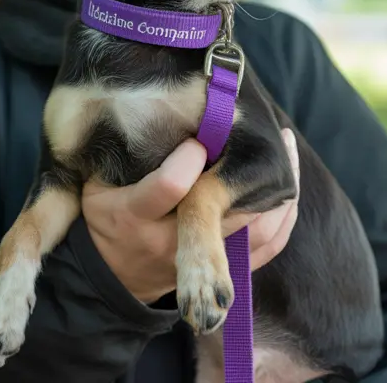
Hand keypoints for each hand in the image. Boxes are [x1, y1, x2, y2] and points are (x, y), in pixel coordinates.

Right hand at [81, 128, 301, 303]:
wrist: (114, 279)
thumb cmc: (106, 219)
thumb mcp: (96, 187)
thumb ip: (122, 157)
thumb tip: (153, 108)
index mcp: (135, 215)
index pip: (170, 188)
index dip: (189, 159)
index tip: (198, 137)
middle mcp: (171, 241)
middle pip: (224, 211)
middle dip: (248, 170)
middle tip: (269, 132)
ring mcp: (199, 261)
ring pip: (254, 230)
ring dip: (278, 191)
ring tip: (287, 147)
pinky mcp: (220, 272)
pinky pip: (265, 248)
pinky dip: (283, 218)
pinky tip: (290, 187)